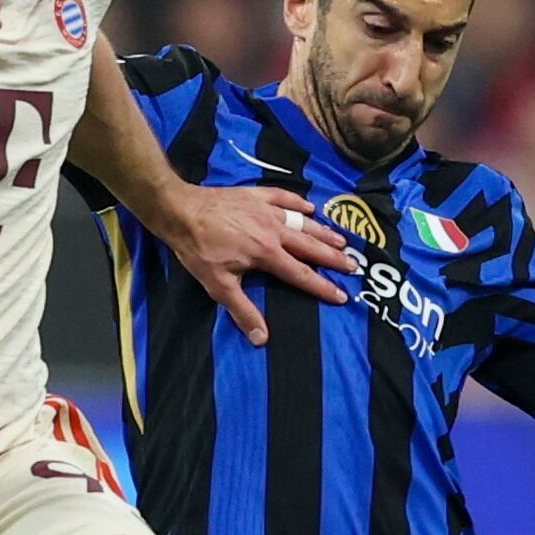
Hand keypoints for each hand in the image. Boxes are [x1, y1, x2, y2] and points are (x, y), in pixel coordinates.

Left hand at [151, 180, 355, 345]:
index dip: (323, 287)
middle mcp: (274, 231)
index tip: (342, 296)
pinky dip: (298, 202)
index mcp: (267, 254)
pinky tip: (310, 208)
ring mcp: (266, 210)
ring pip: (303, 222)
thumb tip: (261, 339)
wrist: (180, 210)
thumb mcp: (218, 285)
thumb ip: (242, 311)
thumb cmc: (198, 250)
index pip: (302, 275)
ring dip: (323, 231)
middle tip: (354, 265)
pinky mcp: (256, 196)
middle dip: (334, 258)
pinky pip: (283, 197)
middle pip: (310, 246)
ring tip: (341, 240)